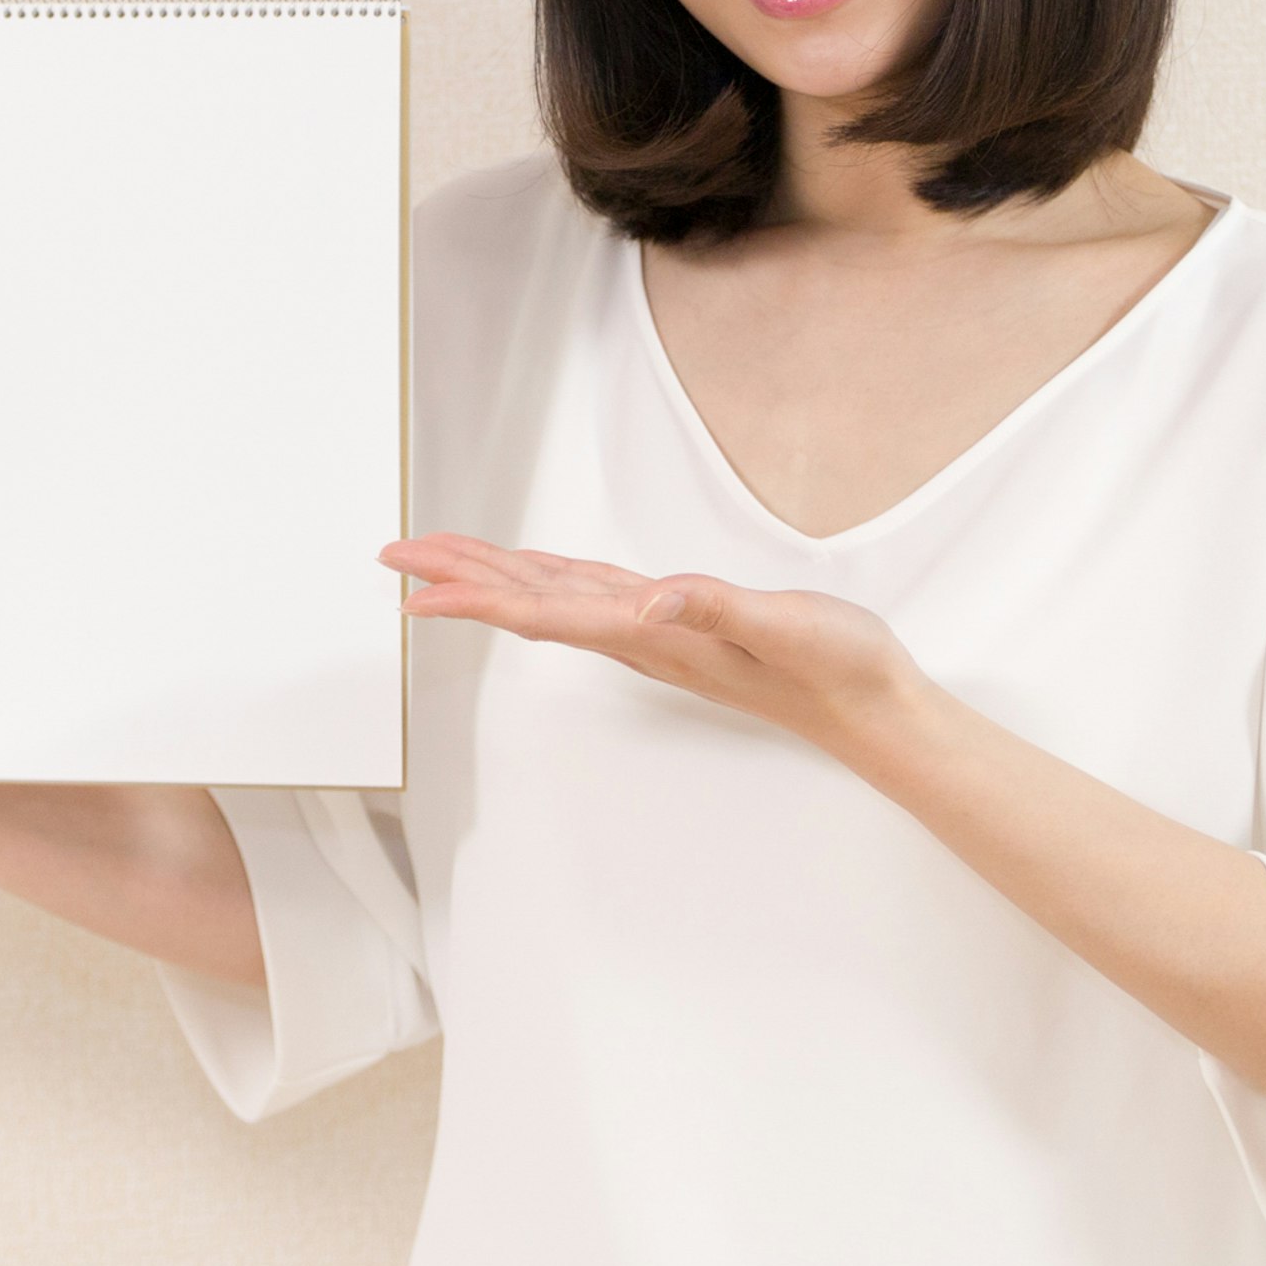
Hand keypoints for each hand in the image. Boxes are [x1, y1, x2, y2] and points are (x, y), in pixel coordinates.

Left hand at [379, 533, 923, 759]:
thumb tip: (649, 599)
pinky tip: (529, 575)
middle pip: (529, 604)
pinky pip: (589, 596)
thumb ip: (716, 608)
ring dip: (491, 578)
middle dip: (458, 580)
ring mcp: (656, 632)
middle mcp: (642, 634)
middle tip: (393, 557)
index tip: (414, 592)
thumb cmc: (833, 666)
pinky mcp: (678, 623)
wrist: (872, 708)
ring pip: (552, 598)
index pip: (545, 613)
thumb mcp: (781, 625)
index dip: (476, 599)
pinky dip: (544, 580)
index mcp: (654, 633)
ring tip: (438, 560)